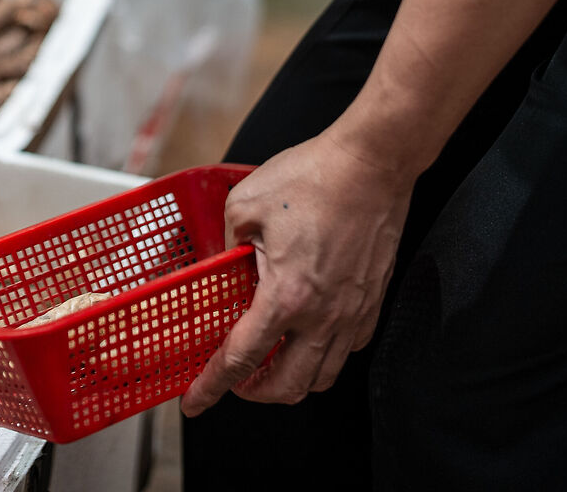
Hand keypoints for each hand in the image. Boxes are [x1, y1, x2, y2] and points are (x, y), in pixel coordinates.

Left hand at [180, 129, 416, 414]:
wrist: (372, 164)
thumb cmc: (314, 177)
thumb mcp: (244, 203)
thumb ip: (225, 244)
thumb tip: (219, 265)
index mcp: (285, 294)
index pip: (241, 358)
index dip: (212, 387)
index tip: (194, 402)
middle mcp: (322, 315)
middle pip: (286, 387)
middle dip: (253, 394)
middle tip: (234, 380)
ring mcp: (351, 314)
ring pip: (321, 377)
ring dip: (289, 380)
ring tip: (269, 363)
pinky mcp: (370, 304)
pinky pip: (346, 351)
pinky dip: (322, 356)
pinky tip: (306, 335)